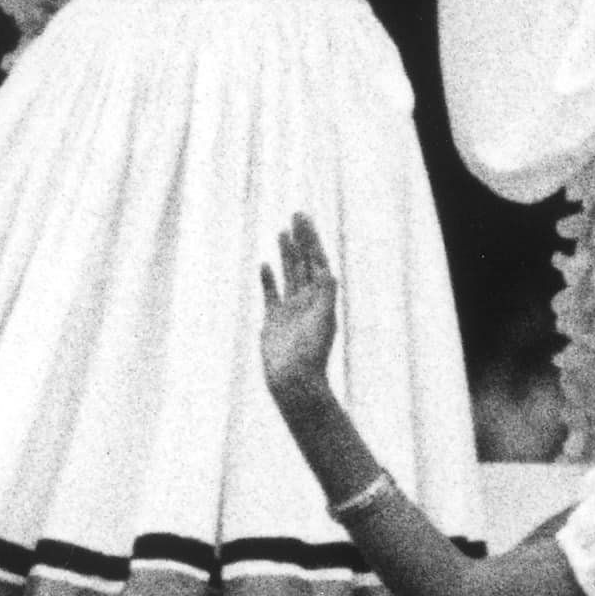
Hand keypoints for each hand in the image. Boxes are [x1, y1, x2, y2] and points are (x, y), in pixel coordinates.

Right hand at [260, 215, 344, 403]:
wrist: (294, 381)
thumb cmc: (311, 355)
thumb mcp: (322, 322)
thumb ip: (325, 297)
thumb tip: (329, 272)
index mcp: (321, 298)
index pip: (317, 261)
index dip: (312, 240)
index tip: (304, 220)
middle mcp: (307, 300)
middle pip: (304, 262)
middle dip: (301, 239)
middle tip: (296, 214)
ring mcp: (290, 309)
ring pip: (289, 274)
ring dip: (287, 253)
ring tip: (282, 232)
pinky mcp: (274, 321)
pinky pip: (271, 294)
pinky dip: (269, 279)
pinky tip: (265, 265)